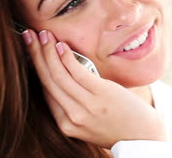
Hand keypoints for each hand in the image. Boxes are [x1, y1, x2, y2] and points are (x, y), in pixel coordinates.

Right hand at [21, 29, 165, 148]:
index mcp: (66, 124)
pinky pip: (77, 73)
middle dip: (35, 56)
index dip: (36, 68)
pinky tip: (60, 46)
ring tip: (42, 35)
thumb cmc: (118, 125)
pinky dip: (66, 58)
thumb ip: (76, 105)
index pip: (46, 92)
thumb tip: (66, 78)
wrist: (142, 136)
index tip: (32, 51)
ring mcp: (85, 107)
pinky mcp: (100, 95)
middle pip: (47, 81)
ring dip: (47, 52)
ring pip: (58, 75)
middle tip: (29, 36)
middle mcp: (72, 117)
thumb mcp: (89, 121)